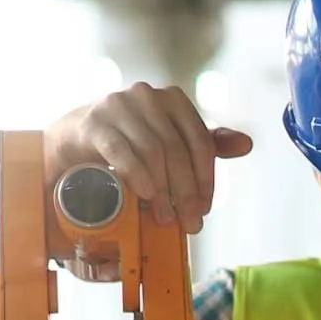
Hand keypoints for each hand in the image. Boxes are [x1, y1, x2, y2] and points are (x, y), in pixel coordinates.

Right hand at [44, 83, 252, 236]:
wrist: (73, 139)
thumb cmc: (129, 141)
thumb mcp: (170, 140)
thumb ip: (205, 142)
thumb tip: (247, 144)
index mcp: (172, 99)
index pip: (200, 143)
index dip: (206, 179)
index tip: (204, 209)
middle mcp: (147, 95)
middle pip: (177, 150)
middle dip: (186, 192)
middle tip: (189, 223)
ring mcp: (117, 105)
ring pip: (153, 152)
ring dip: (162, 190)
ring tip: (165, 217)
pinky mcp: (93, 123)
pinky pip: (121, 152)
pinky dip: (137, 176)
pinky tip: (144, 195)